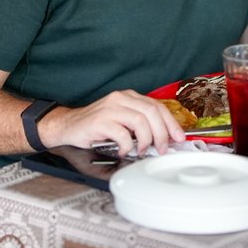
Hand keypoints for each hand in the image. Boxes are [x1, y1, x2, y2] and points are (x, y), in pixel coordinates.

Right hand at [38, 90, 184, 155]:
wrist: (68, 126)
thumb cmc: (97, 126)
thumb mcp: (122, 120)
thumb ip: (141, 124)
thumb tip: (164, 138)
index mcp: (129, 97)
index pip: (158, 106)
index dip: (171, 123)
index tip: (179, 137)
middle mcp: (121, 99)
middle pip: (152, 112)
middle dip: (163, 133)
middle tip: (162, 148)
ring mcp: (110, 109)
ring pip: (141, 121)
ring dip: (146, 140)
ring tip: (142, 151)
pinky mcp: (100, 121)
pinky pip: (122, 134)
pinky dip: (127, 145)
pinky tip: (123, 150)